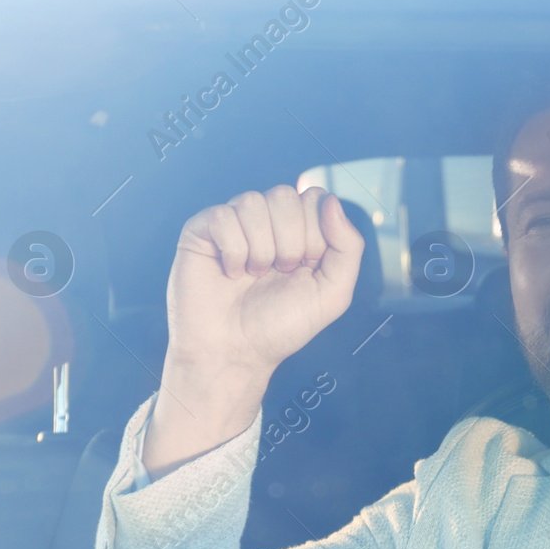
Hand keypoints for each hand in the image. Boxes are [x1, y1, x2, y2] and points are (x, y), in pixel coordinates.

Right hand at [166, 184, 362, 378]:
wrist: (235, 353)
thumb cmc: (281, 326)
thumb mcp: (333, 293)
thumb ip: (348, 247)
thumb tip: (331, 200)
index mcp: (299, 230)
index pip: (314, 197)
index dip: (315, 234)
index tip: (304, 268)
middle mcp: (266, 221)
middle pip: (285, 195)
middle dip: (289, 242)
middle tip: (279, 273)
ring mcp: (234, 222)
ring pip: (253, 202)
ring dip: (261, 250)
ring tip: (254, 276)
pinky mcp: (201, 230)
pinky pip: (223, 216)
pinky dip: (233, 252)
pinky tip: (230, 273)